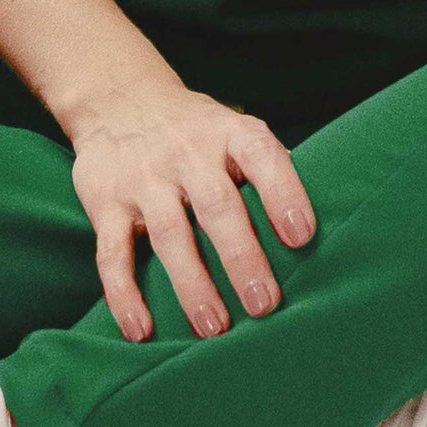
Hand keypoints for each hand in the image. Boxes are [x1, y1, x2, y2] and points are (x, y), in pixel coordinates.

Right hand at [68, 76, 317, 342]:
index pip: (261, 157)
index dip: (283, 193)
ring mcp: (143, 178)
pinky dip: (124, 294)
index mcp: (228, 134)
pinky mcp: (105, 203)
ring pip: (169, 235)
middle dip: (241, 257)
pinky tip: (141, 329)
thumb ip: (268, 168)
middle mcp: (187, 153)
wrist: (118, 97)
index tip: (302, 237)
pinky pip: (111, 253)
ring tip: (214, 328)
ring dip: (192, 285)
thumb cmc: (195, 130)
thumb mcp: (233, 129)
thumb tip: (321, 219)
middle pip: (217, 206)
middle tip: (264, 304)